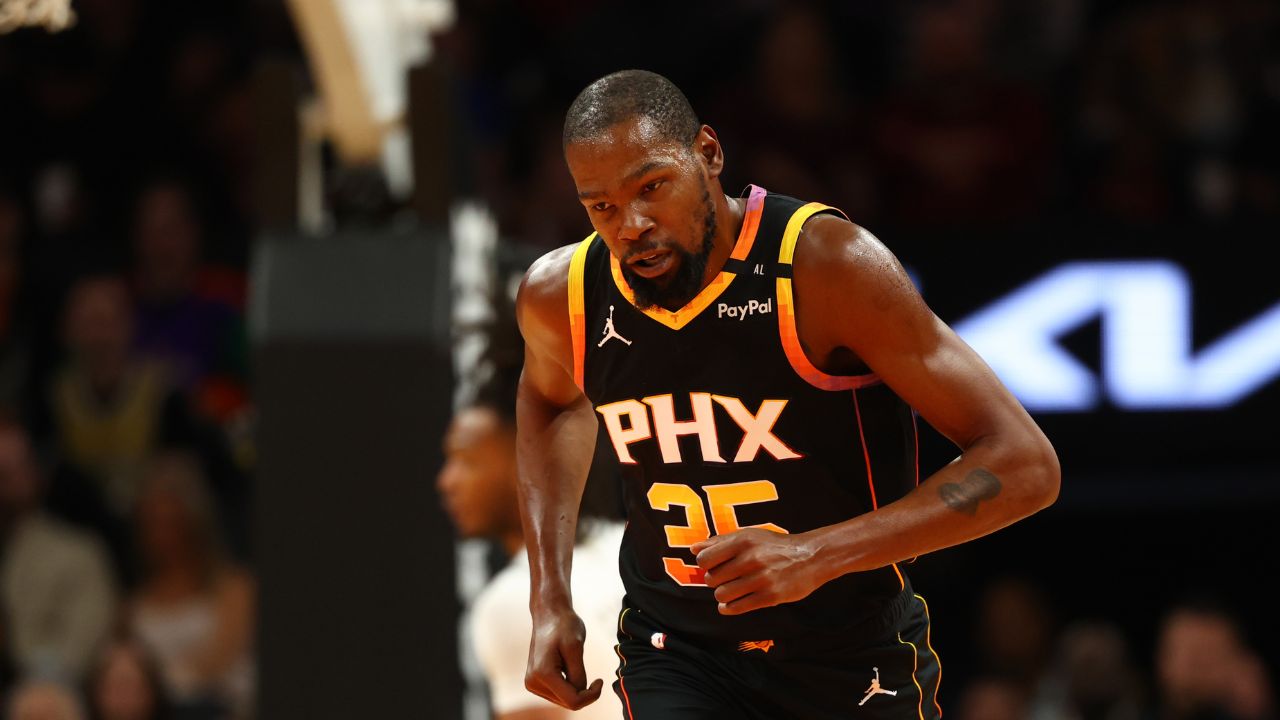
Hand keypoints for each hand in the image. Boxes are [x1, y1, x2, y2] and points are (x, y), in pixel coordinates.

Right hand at [525, 606, 603, 709]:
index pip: (573, 701)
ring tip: (575, 664)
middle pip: (568, 702)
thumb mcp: (576, 647)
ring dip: (575, 687)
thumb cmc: (564, 625)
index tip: (601, 680)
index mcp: (543, 674)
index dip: (592, 695)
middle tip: (594, 676)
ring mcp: (532, 683)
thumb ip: (578, 674)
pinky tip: (568, 667)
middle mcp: (533, 682)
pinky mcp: (535, 681)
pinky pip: (558, 693)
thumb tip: (581, 692)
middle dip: (584, 692)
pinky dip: (569, 685)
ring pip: (564, 700)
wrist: (548, 613)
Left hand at [692, 528, 825, 615]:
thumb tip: (694, 548)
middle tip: (724, 579)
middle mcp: (751, 558)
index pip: (705, 559)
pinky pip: (738, 607)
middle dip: (714, 581)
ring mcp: (761, 578)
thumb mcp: (750, 535)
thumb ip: (721, 541)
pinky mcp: (770, 596)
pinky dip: (729, 608)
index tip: (713, 567)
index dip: (705, 565)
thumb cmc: (776, 546)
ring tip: (730, 591)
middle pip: (712, 578)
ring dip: (722, 595)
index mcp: (743, 541)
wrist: (811, 557)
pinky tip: (729, 605)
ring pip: (722, 594)